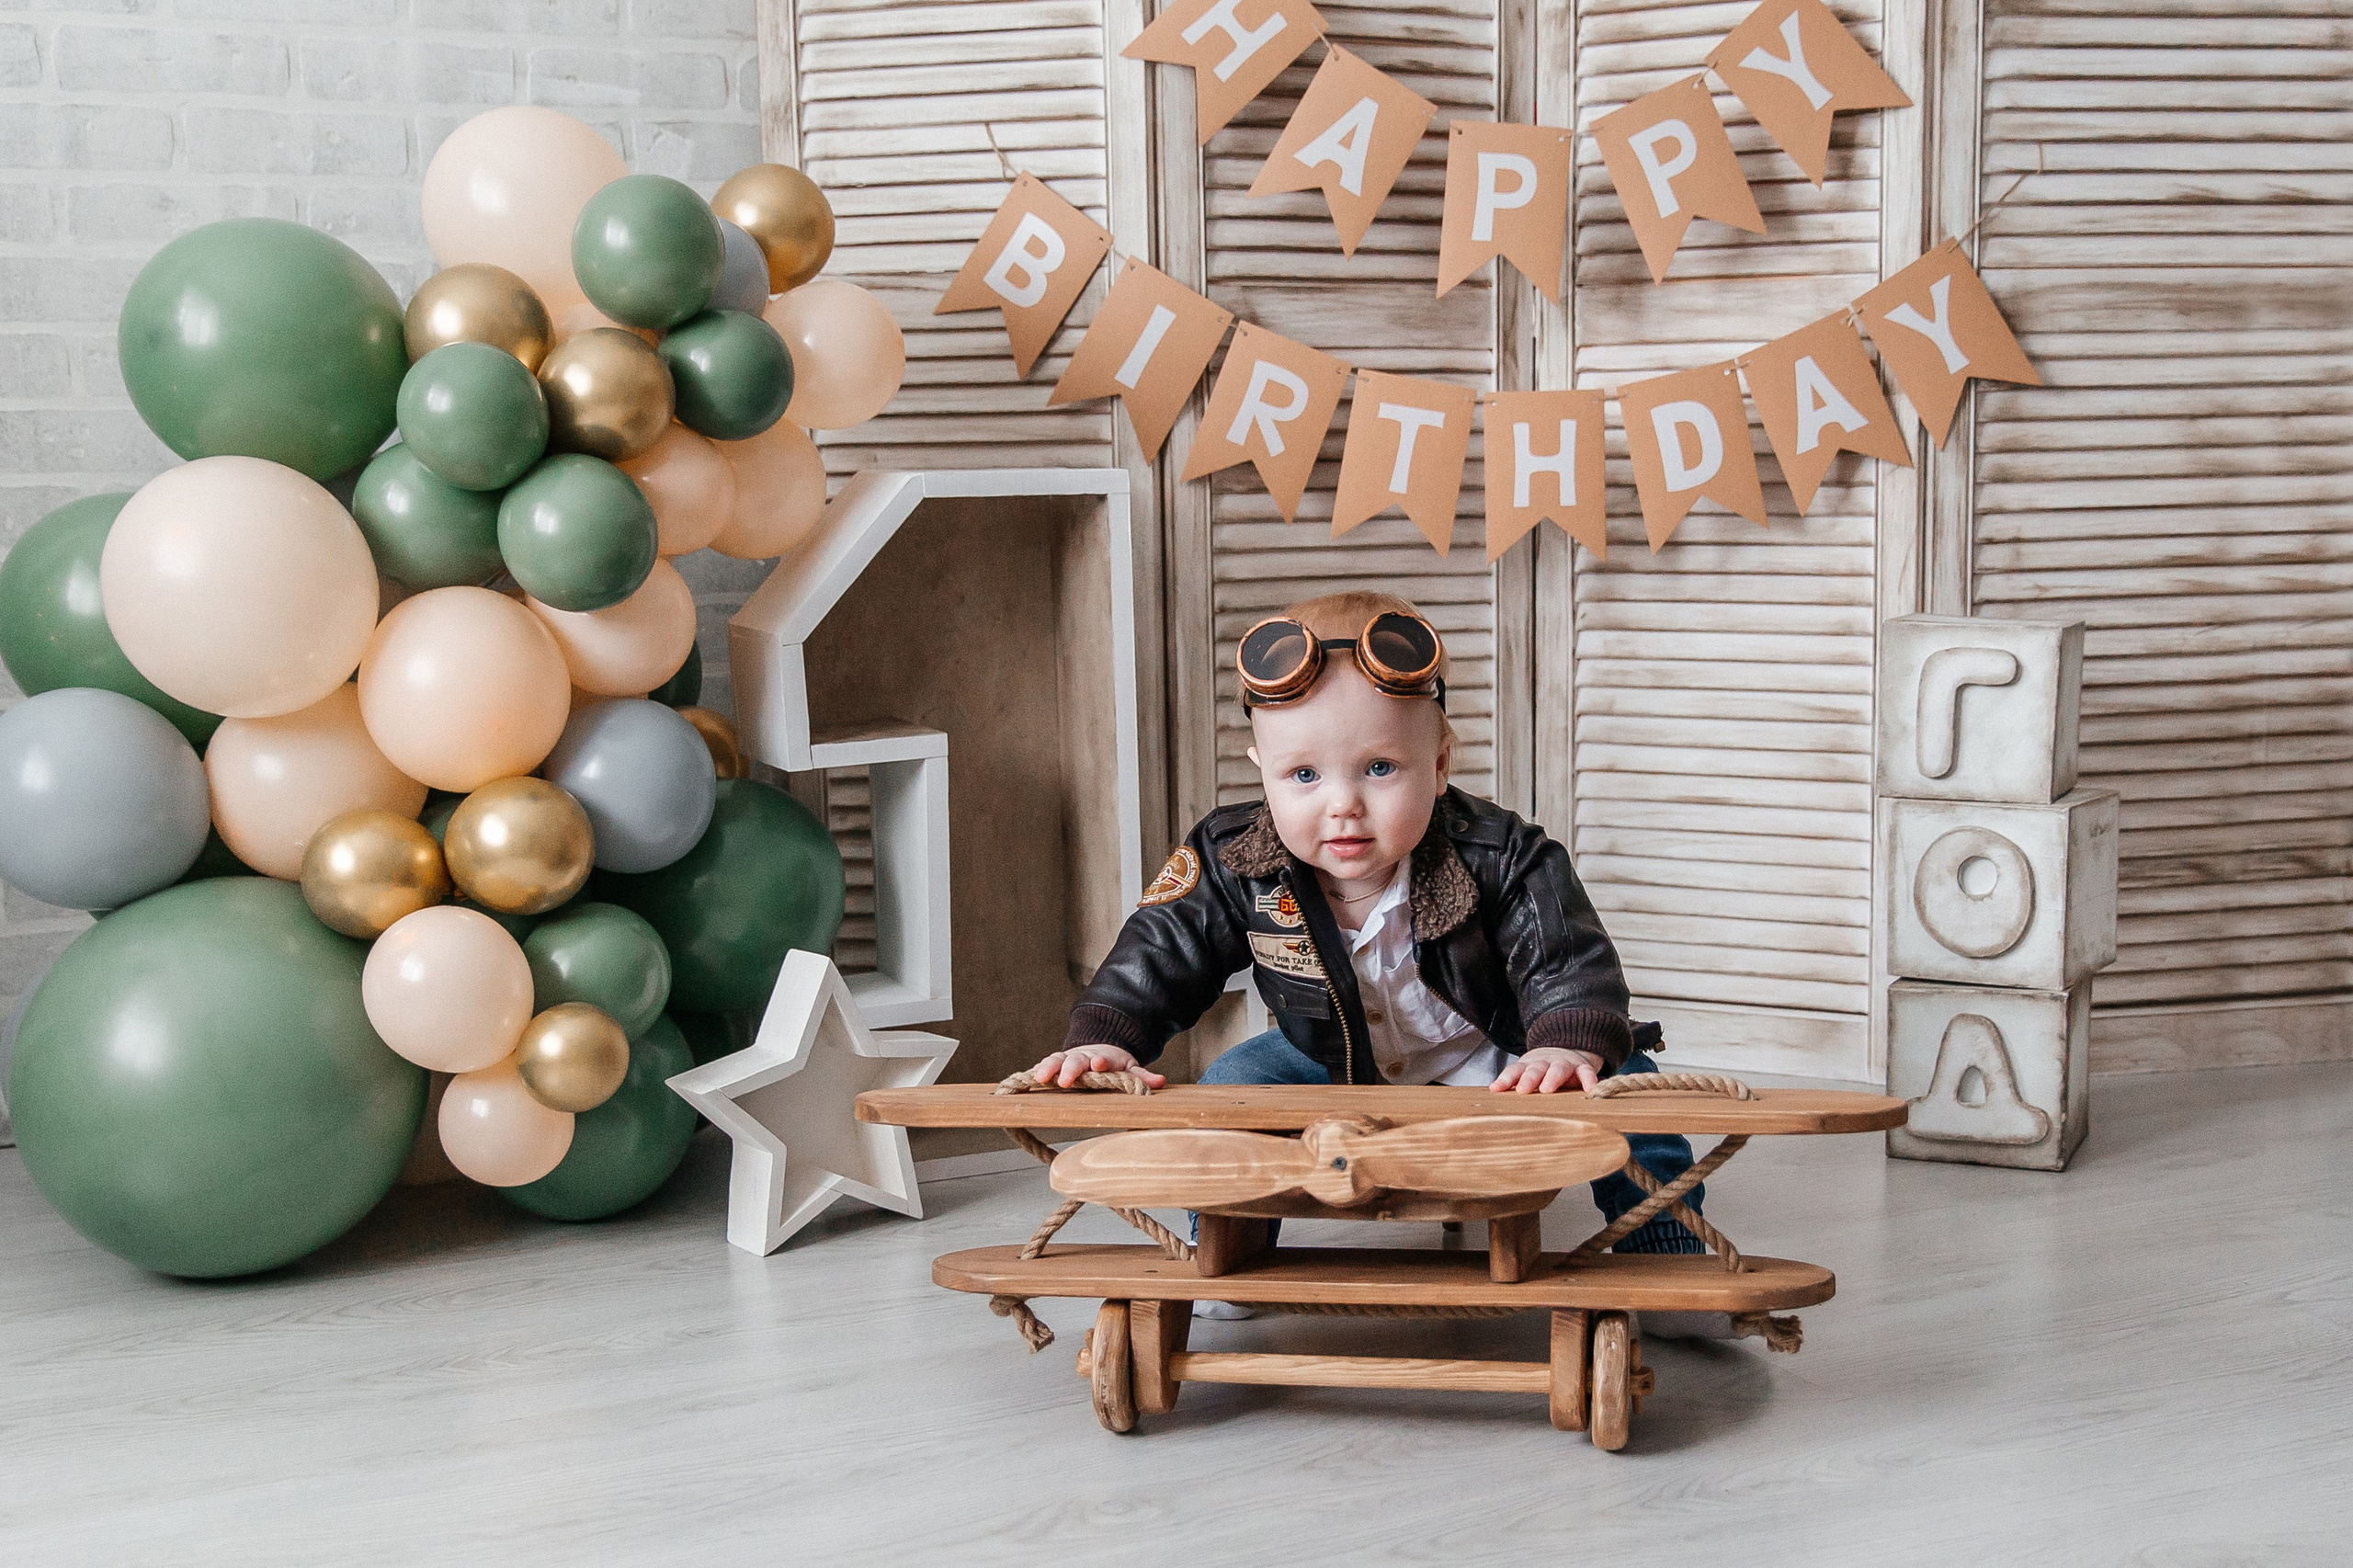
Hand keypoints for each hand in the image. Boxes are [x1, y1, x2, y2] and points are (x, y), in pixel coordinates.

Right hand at [1026, 1044, 1166, 1089]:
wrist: (1097, 1048)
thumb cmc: (1113, 1063)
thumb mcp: (1130, 1068)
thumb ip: (1142, 1077)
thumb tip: (1161, 1081)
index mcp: (1102, 1058)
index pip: (1101, 1059)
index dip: (1100, 1062)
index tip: (1098, 1064)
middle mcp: (1083, 1057)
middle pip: (1075, 1061)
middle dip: (1070, 1069)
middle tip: (1065, 1081)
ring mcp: (1067, 1059)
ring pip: (1056, 1060)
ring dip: (1048, 1068)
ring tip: (1039, 1077)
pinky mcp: (1056, 1064)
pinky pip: (1044, 1065)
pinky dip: (1035, 1070)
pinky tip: (1026, 1078)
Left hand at [1490, 1048, 1602, 1094]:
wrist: (1566, 1050)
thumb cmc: (1542, 1071)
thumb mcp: (1527, 1075)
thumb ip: (1514, 1085)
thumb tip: (1492, 1100)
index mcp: (1529, 1066)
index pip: (1514, 1070)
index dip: (1505, 1079)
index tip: (1496, 1088)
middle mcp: (1545, 1063)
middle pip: (1535, 1069)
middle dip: (1528, 1079)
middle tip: (1523, 1090)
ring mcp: (1564, 1063)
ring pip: (1558, 1068)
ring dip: (1552, 1077)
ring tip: (1547, 1089)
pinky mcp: (1582, 1067)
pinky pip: (1586, 1072)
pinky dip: (1588, 1080)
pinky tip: (1589, 1090)